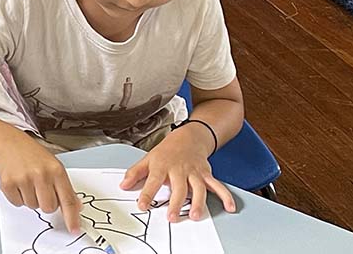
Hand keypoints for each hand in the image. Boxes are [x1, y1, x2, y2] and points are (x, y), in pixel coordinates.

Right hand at [0, 132, 81, 233]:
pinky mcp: (8, 184)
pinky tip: (19, 182)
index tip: (74, 229)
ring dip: (31, 198)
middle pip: (49, 208)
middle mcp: (40, 174)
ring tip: (28, 181)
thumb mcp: (55, 166)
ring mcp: (23, 179)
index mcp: (56, 170)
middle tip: (41, 188)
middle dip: (46, 202)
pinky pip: (18, 203)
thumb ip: (66, 188)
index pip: (67, 199)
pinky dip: (18, 197)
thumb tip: (77, 208)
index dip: (71, 217)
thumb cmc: (34, 155)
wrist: (10, 143)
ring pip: (33, 207)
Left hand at [120, 124, 236, 221]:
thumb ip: (135, 173)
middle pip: (178, 187)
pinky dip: (225, 196)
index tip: (142, 205)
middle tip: (171, 217)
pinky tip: (229, 207)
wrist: (189, 136)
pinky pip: (217, 185)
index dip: (147, 193)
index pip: (152, 180)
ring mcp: (194, 172)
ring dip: (198, 202)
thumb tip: (123, 185)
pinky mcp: (206, 174)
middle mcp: (179, 169)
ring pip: (198, 188)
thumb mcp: (148, 158)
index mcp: (162, 165)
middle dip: (175, 202)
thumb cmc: (167, 151)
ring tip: (194, 215)